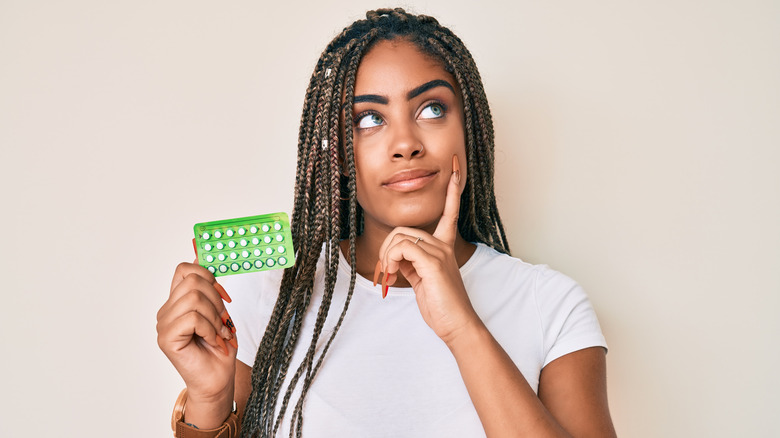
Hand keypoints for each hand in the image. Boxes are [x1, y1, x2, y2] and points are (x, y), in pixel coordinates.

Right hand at [156, 262, 236, 406]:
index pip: (185, 269)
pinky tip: (213, 341)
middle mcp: (166, 310)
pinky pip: (193, 318)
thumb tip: (198, 249)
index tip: (224, 295)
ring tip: (218, 333)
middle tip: (223, 321)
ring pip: (194, 298)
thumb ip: (208, 284)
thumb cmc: (219, 347)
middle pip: (193, 281)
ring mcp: (163, 324)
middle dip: (217, 300)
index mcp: (177, 301)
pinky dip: (210, 329)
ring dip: (215, 317)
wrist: (218, 379)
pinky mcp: (166, 338)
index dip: (208, 275)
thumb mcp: (219, 310)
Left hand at [376, 155, 480, 343]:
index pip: (450, 211)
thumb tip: (394, 257)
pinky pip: (402, 248)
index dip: (453, 190)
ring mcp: (440, 252)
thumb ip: (411, 262)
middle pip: (402, 229)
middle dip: (386, 249)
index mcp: (444, 246)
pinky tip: (392, 276)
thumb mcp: (421, 280)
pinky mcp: (433, 262)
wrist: (457, 325)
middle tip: (385, 272)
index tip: (456, 169)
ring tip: (389, 277)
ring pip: (399, 237)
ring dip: (386, 258)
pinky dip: (390, 261)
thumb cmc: (441, 306)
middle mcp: (444, 245)